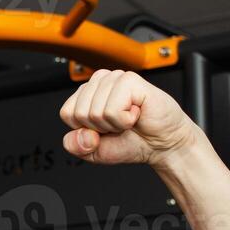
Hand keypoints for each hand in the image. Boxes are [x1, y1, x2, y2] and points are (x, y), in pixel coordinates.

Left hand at [59, 69, 198, 165]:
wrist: (163, 144)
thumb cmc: (132, 142)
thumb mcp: (94, 151)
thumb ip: (76, 146)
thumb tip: (82, 134)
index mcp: (87, 94)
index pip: (67, 113)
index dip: (85, 130)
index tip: (104, 130)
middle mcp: (99, 83)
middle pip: (79, 113)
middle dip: (100, 129)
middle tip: (119, 125)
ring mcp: (114, 79)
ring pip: (94, 112)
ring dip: (114, 124)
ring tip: (128, 119)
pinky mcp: (129, 80)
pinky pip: (111, 110)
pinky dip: (124, 120)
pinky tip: (135, 113)